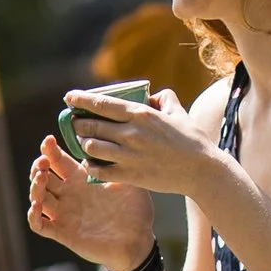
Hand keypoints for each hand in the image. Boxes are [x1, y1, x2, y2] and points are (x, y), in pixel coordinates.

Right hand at [27, 134, 156, 270]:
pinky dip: (33, 216)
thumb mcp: (129, 182)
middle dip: (38, 166)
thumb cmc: (136, 210)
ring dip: (35, 187)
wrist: (139, 242)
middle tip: (43, 161)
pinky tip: (36, 207)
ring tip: (41, 179)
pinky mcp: (64, 233)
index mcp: (82, 179)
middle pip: (43, 176)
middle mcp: (70, 195)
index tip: (49, 140)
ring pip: (38, 197)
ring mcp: (65, 214)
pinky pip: (40, 226)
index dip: (50, 150)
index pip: (58, 160)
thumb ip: (116, 164)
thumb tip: (104, 144)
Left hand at [56, 87, 203, 200]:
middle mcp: (131, 133)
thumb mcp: (177, 111)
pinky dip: (91, 166)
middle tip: (74, 122)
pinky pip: (99, 171)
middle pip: (91, 125)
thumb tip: (150, 94)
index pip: (102, 103)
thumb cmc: (191, 139)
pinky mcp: (130, 175)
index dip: (81, 99)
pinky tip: (90, 163)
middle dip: (77, 123)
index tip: (69, 98)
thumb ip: (162, 98)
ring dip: (83, 143)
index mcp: (140, 114)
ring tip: (84, 142)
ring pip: (92, 147)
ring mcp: (129, 155)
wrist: (201, 170)